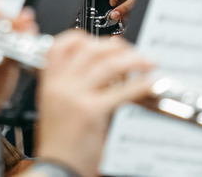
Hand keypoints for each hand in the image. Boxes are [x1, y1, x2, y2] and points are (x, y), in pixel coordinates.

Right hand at [35, 31, 152, 176]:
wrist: (55, 169)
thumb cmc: (59, 145)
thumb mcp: (56, 108)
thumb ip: (74, 88)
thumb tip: (105, 74)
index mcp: (49, 83)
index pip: (61, 46)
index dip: (82, 37)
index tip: (102, 40)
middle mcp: (60, 85)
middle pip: (89, 50)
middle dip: (115, 46)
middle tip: (131, 51)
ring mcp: (75, 96)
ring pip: (107, 64)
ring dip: (133, 59)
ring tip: (148, 62)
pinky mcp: (91, 111)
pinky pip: (122, 91)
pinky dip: (141, 84)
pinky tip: (151, 83)